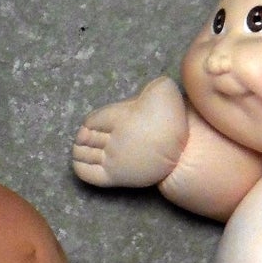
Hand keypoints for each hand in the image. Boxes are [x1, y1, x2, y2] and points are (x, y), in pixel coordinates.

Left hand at [72, 76, 189, 187]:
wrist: (183, 152)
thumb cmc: (172, 121)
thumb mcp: (164, 90)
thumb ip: (150, 85)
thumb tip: (143, 92)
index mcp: (118, 116)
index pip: (91, 120)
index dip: (88, 124)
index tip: (89, 127)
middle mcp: (112, 138)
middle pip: (87, 137)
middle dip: (85, 137)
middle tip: (86, 138)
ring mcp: (112, 159)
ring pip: (85, 154)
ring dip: (80, 151)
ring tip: (80, 149)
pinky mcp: (115, 176)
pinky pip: (88, 173)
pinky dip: (79, 167)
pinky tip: (78, 163)